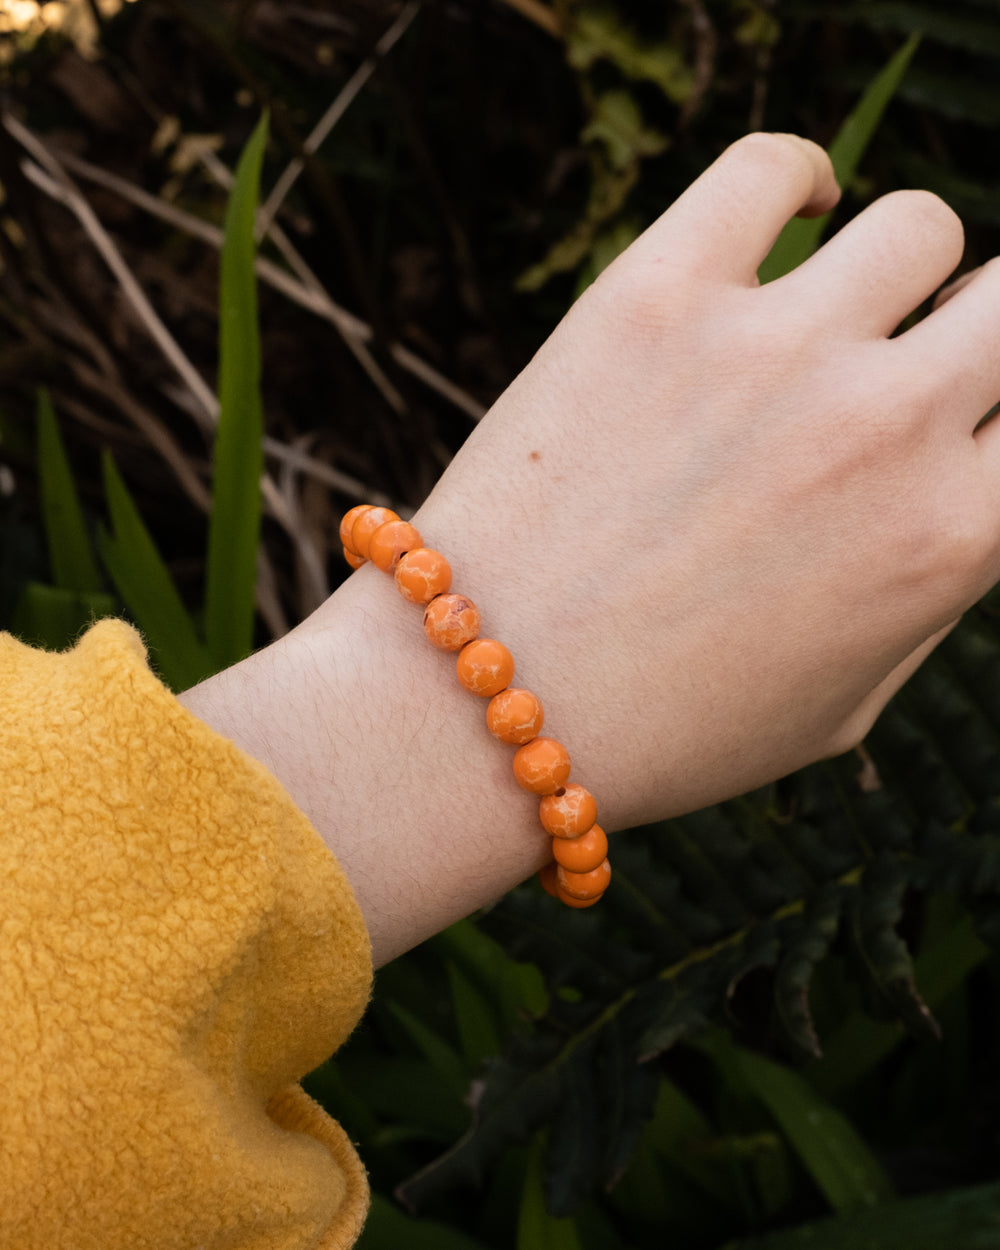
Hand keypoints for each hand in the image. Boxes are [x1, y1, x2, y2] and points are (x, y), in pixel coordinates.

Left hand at [413, 132, 999, 826]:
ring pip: (917, 227)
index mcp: (948, 538)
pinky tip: (789, 216)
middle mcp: (881, 427)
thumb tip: (960, 488)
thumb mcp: (840, 707)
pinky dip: (796, 180)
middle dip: (985, 333)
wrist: (481, 706)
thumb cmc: (663, 729)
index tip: (968, 417)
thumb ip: (928, 592)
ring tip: (837, 314)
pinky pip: (769, 167)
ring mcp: (769, 348)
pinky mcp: (653, 296)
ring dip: (894, 272)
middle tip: (924, 362)